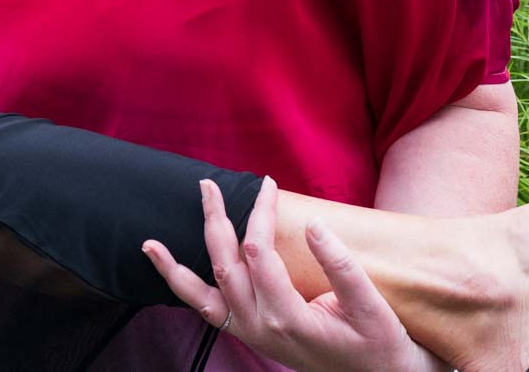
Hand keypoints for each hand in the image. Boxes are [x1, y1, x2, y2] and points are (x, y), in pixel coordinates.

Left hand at [142, 178, 444, 371]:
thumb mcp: (372, 306)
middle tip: (208, 185)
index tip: (268, 185)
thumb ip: (342, 267)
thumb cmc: (378, 343)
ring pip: (204, 293)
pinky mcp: (247, 332)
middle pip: (226, 264)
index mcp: (288, 319)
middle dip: (216, 221)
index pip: (260, 253)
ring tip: (150, 242)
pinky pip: (205, 309)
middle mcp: (260, 327)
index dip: (260, 214)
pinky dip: (181, 287)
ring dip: (177, 264)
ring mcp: (249, 333)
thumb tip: (314, 226)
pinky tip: (162, 264)